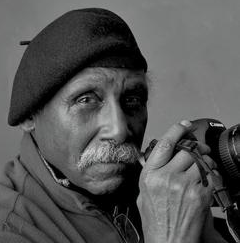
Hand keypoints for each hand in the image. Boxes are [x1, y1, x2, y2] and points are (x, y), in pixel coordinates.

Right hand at [137, 120, 215, 242]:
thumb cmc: (155, 220)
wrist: (169, 242)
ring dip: (205, 161)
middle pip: (187, 149)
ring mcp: (184, 186)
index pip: (165, 144)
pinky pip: (211, 175)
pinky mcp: (200, 195)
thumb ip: (150, 173)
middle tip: (198, 149)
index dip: (176, 130)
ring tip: (203, 166)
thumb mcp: (143, 193)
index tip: (184, 124)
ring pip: (201, 161)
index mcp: (150, 175)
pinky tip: (206, 179)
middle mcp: (166, 177)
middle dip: (195, 147)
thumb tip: (157, 158)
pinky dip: (212, 174)